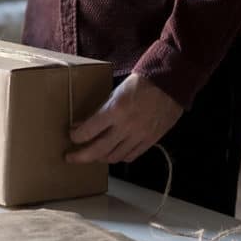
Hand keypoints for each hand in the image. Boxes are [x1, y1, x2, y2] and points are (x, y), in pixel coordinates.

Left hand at [67, 74, 181, 165]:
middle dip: (80, 156)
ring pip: (114, 157)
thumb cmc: (142, 82)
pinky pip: (131, 156)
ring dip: (100, 158)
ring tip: (93, 155)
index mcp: (115, 109)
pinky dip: (119, 157)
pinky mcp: (151, 140)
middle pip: (98, 150)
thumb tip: (82, 124)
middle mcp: (126, 126)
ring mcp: (139, 135)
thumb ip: (101, 110)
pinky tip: (113, 153)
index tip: (71, 136)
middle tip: (70, 157)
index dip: (76, 136)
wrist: (170, 83)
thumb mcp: (116, 92)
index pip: (88, 131)